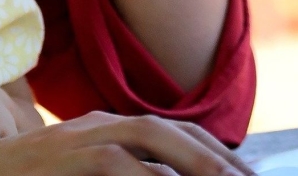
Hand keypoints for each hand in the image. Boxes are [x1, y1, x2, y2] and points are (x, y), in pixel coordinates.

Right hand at [0, 111, 256, 175]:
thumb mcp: (62, 173)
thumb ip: (103, 171)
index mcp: (93, 128)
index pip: (160, 131)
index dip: (203, 150)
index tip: (235, 173)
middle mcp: (91, 126)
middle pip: (166, 130)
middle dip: (213, 155)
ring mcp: (78, 140)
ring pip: (152, 140)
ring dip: (195, 162)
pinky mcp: (68, 160)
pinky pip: (122, 166)